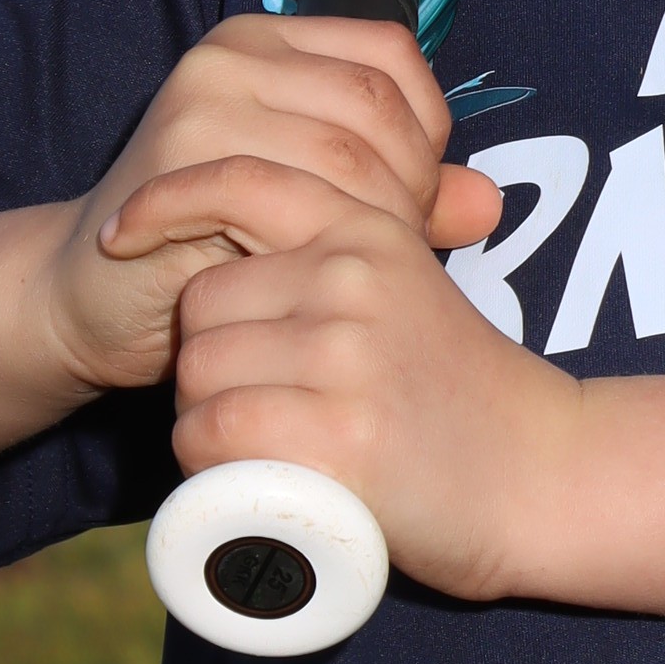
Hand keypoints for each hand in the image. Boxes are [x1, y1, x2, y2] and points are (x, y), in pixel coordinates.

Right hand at [31, 15, 502, 398]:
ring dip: (366, 224)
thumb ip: (403, 195)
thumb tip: (488, 204)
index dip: (427, 130)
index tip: (416, 197)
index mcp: (272, 40)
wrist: (90, 293)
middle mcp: (233, 52)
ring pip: (346, 157)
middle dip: (405, 188)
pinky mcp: (180, 159)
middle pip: (376, 108)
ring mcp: (202, 99)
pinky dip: (317, 248)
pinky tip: (306, 277)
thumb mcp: (319, 207)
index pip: (391, 58)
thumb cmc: (214, 249)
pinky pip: (294, 201)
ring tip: (341, 266)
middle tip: (384, 248)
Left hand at [170, 198, 579, 603]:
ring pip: (199, 373)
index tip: (123, 236)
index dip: (168, 202)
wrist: (541, 478)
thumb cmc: (462, 392)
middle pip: (204, 304)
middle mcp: (355, 279)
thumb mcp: (412, 287)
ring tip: (271, 446)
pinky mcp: (338, 434)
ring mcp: (346, 354)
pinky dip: (211, 465)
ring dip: (206, 419)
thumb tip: (255, 198)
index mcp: (370, 230)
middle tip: (266, 404)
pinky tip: (253, 479)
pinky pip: (213, 433)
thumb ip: (349, 246)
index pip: (240, 184)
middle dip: (210, 357)